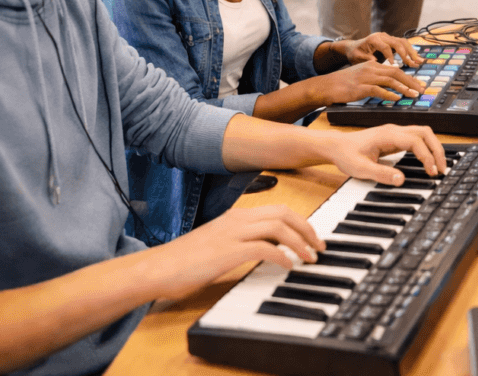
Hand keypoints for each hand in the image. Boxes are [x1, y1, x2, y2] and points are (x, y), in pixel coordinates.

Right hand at [156, 204, 323, 300]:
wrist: (157, 268)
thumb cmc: (184, 261)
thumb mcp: (219, 245)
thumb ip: (242, 242)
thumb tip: (268, 250)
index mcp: (235, 216)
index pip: (277, 209)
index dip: (300, 221)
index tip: (312, 237)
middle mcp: (237, 220)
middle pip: (284, 213)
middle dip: (307, 228)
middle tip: (320, 246)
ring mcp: (232, 234)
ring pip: (278, 227)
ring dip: (300, 242)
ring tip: (310, 258)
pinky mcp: (228, 252)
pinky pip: (264, 248)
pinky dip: (282, 255)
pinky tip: (289, 266)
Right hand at [314, 60, 424, 105]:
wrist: (325, 86)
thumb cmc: (343, 84)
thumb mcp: (361, 78)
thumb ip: (375, 80)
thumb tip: (391, 88)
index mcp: (372, 66)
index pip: (395, 69)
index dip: (409, 77)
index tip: (418, 85)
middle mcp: (370, 69)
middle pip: (396, 73)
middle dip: (411, 81)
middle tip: (422, 90)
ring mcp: (365, 78)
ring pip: (390, 80)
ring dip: (404, 88)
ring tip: (414, 94)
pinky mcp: (359, 88)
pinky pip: (377, 90)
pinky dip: (389, 94)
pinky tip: (397, 98)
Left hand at [325, 124, 447, 185]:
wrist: (336, 146)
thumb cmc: (346, 155)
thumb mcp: (360, 169)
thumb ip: (381, 174)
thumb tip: (401, 179)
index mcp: (387, 134)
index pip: (415, 141)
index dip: (427, 156)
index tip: (431, 172)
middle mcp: (394, 130)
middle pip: (425, 132)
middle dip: (437, 150)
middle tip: (441, 169)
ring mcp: (395, 132)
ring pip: (423, 133)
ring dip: (434, 147)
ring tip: (438, 166)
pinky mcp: (395, 137)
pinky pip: (417, 138)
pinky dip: (427, 148)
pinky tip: (427, 161)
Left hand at [338, 32, 423, 66]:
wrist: (353, 47)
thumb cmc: (355, 53)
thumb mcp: (357, 57)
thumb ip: (367, 59)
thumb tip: (377, 63)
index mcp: (374, 39)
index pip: (385, 46)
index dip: (390, 56)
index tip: (394, 66)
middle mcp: (382, 35)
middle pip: (397, 42)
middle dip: (406, 54)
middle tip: (413, 63)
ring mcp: (388, 37)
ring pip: (403, 41)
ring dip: (411, 52)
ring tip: (418, 61)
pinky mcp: (391, 40)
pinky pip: (403, 43)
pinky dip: (410, 50)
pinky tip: (416, 58)